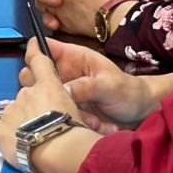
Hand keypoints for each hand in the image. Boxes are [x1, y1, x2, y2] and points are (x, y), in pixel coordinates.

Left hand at [0, 41, 85, 166]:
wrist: (56, 152)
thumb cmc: (74, 132)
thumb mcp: (87, 114)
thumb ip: (82, 103)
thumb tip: (81, 101)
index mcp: (48, 86)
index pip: (40, 62)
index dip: (35, 51)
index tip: (33, 43)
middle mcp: (27, 94)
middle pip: (28, 95)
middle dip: (36, 106)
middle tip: (48, 123)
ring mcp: (12, 110)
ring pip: (17, 113)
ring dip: (25, 122)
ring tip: (38, 139)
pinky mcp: (1, 128)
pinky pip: (6, 131)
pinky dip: (14, 137)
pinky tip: (25, 147)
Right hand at [27, 38, 155, 132]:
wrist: (139, 115)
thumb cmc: (128, 92)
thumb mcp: (110, 85)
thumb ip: (87, 86)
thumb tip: (62, 91)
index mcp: (73, 58)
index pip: (43, 47)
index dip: (34, 55)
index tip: (38, 71)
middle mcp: (63, 74)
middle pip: (33, 75)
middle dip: (42, 89)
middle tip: (60, 101)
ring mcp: (62, 93)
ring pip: (42, 99)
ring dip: (58, 109)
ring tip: (84, 117)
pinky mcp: (64, 111)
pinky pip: (54, 116)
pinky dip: (67, 122)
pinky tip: (88, 125)